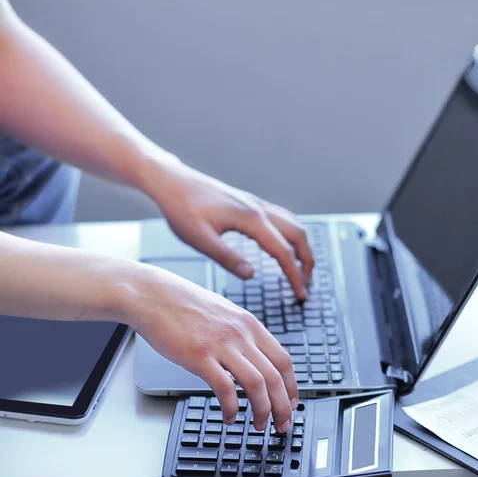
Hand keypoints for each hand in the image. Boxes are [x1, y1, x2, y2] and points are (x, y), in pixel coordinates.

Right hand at [129, 264, 296, 430]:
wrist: (151, 294)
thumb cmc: (182, 303)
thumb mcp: (223, 312)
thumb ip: (240, 333)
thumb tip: (252, 358)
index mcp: (249, 323)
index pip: (283, 360)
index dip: (292, 387)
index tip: (291, 403)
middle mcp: (241, 333)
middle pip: (276, 376)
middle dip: (283, 406)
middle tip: (282, 424)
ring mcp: (221, 345)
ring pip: (257, 385)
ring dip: (263, 411)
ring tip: (258, 425)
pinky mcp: (200, 356)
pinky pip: (225, 389)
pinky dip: (231, 408)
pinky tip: (228, 417)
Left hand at [145, 159, 313, 298]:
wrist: (171, 181)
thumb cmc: (181, 208)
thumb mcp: (200, 239)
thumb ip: (227, 258)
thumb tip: (251, 275)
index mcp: (250, 219)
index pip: (283, 252)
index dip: (295, 276)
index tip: (300, 295)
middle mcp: (259, 209)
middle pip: (298, 235)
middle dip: (307, 262)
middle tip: (304, 286)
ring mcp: (256, 204)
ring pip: (293, 225)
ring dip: (302, 248)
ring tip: (299, 270)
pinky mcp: (250, 203)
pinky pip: (282, 219)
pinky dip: (291, 236)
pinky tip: (282, 246)